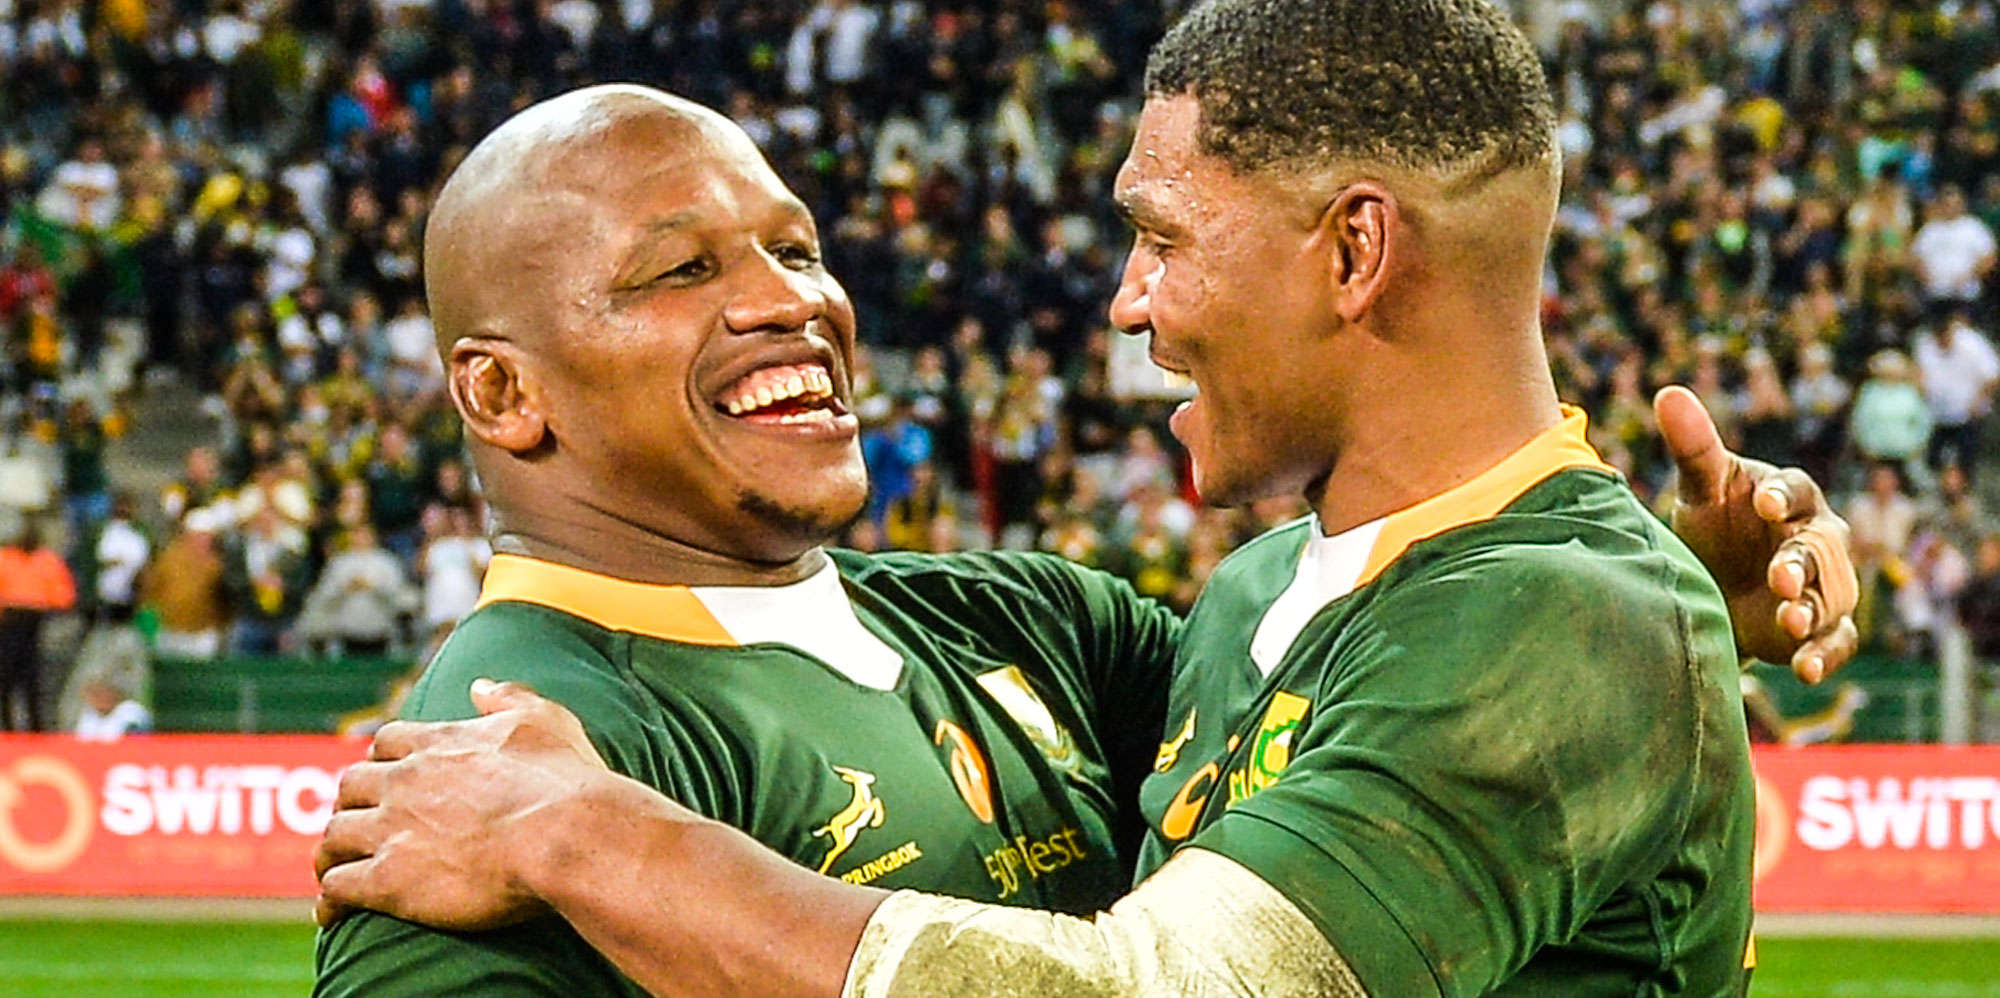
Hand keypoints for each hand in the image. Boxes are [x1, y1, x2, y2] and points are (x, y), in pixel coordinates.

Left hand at [315, 679, 611, 929]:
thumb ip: (509, 697)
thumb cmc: (564, 780)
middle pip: (351, 786)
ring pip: (334, 836)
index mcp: (439, 743)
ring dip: (330, 852)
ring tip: (331, 869)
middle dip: (349, 804)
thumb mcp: (545, 720)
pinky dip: (329, 901)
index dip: (382, 759)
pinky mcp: (389, 880)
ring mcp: (392, 830)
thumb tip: (479, 685)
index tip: (385, 774)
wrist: (564, 836)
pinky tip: (331, 915)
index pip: (388, 742)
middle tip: (355, 823)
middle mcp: (405, 782)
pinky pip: (338, 888)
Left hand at [1655, 387, 1859, 682]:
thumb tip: (1667, 392)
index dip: (1780, 495)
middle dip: (1802, 564)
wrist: (1711, 584)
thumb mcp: (1699, 490)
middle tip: (1778, 578)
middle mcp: (1817, 539)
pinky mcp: (1820, 629)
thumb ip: (1692, 447)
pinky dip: (1823, 655)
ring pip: (1832, 598)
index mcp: (1790, 497)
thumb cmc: (1712, 525)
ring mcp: (1823, 586)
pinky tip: (1805, 669)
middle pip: (1820, 549)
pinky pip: (1836, 642)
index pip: (1795, 490)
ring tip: (1789, 622)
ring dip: (1814, 611)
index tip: (1761, 502)